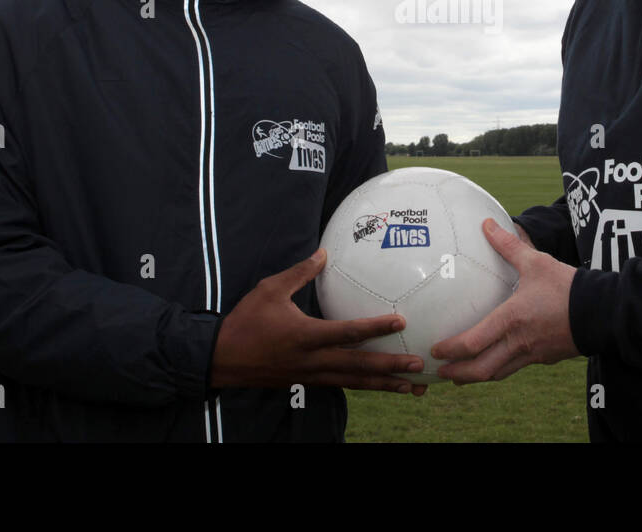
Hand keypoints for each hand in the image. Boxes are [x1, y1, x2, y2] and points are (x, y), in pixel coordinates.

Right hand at [211, 248, 426, 394]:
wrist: (220, 359)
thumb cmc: (245, 321)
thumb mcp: (269, 289)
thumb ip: (300, 273)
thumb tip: (324, 253)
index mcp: (305, 335)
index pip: (348, 333)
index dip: (376, 327)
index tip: (401, 321)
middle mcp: (312, 360)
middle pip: (359, 366)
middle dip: (391, 366)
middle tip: (420, 365)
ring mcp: (311, 375)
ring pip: (354, 382)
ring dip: (385, 384)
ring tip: (413, 386)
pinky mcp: (307, 383)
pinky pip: (342, 385)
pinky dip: (365, 387)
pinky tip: (382, 386)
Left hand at [431, 219, 578, 382]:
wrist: (603, 312)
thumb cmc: (568, 286)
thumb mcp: (536, 262)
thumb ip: (509, 245)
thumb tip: (486, 224)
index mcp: (512, 320)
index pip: (473, 343)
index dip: (451, 350)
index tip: (435, 349)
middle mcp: (519, 342)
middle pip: (481, 370)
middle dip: (458, 375)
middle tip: (441, 372)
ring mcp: (533, 354)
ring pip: (498, 374)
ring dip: (476, 377)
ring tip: (461, 376)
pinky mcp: (545, 357)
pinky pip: (516, 367)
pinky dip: (499, 369)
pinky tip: (495, 360)